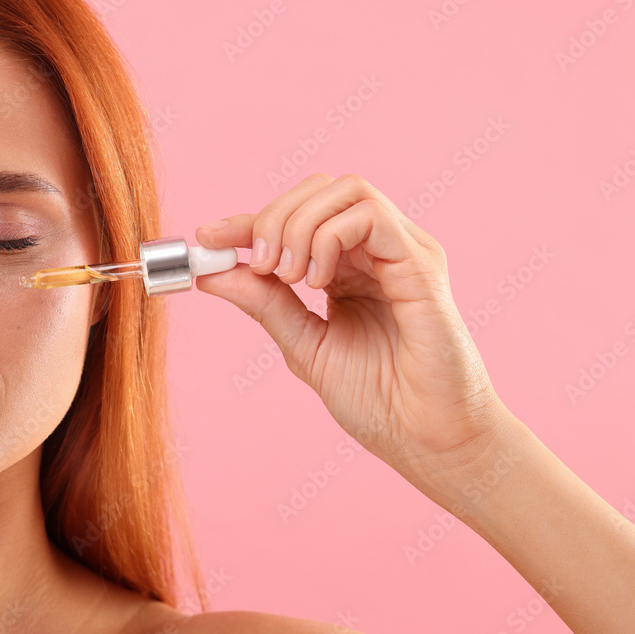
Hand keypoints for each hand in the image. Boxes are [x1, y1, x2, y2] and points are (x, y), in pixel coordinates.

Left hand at [194, 173, 511, 492]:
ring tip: (291, 279)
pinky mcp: (422, 265)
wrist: (427, 441)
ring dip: (300, 225)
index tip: (207, 239)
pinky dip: (329, 237)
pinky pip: (370, 217)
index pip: (299, 219)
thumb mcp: (307, 347)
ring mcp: (404, 253)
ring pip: (346, 191)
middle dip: (274, 218)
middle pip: (321, 190)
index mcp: (353, 270)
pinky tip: (320, 282)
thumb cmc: (381, 403)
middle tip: (261, 268)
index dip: (249, 221)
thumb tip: (212, 272)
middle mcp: (380, 253)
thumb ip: (266, 305)